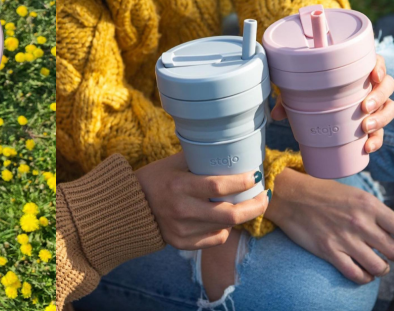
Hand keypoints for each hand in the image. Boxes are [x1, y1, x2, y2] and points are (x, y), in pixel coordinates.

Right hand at [135, 152, 268, 249]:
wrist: (130, 205)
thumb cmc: (156, 178)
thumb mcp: (174, 163)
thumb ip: (200, 159)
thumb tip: (231, 151)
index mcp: (179, 186)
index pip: (219, 187)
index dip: (242, 182)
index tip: (255, 176)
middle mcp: (181, 210)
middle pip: (229, 214)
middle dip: (255, 207)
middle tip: (263, 197)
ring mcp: (181, 229)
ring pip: (225, 227)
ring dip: (240, 216)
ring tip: (246, 204)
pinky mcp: (181, 242)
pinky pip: (215, 239)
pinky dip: (224, 229)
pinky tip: (223, 219)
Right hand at [266, 168, 393, 283]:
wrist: (289, 195)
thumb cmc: (321, 192)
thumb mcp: (353, 193)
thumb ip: (373, 210)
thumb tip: (391, 228)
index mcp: (369, 205)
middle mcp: (360, 222)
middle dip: (392, 255)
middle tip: (384, 252)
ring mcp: (344, 238)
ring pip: (379, 267)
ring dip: (380, 269)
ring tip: (375, 265)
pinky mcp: (329, 251)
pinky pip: (356, 274)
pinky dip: (364, 277)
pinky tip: (362, 272)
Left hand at [272, 54, 393, 152]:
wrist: (319, 115)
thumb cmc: (314, 95)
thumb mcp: (301, 94)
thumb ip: (290, 100)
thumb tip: (276, 115)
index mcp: (358, 71)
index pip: (376, 63)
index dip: (379, 67)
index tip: (373, 75)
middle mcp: (371, 86)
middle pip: (387, 86)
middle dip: (379, 97)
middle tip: (364, 107)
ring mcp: (376, 105)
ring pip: (390, 108)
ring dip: (381, 118)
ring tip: (366, 127)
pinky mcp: (374, 123)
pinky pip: (383, 131)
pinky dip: (377, 140)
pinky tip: (368, 146)